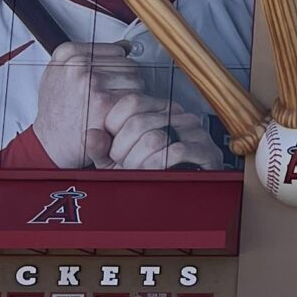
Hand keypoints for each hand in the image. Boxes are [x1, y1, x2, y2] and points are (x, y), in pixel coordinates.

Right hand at [32, 42, 145, 168]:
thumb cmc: (57, 111)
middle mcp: (79, 66)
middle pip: (128, 63)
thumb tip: (125, 45)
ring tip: (113, 105)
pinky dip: (134, 108)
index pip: (116, 49)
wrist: (50, 143)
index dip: (117, 70)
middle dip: (126, 81)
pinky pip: (136, 96)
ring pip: (136, 78)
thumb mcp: (59, 75)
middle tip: (111, 97)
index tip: (108, 80)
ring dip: (132, 93)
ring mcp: (92, 83)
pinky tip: (118, 115)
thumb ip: (88, 56)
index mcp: (68, 55)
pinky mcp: (105, 102)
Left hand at [100, 93, 224, 169]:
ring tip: (140, 169)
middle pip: (139, 122)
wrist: (180, 194)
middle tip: (125, 164)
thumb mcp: (116, 161)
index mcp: (156, 109)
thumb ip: (101, 148)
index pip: (131, 102)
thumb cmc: (149, 172)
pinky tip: (155, 172)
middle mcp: (177, 114)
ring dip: (140, 161)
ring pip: (155, 138)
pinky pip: (177, 151)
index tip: (114, 147)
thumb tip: (91, 134)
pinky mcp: (206, 149)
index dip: (114, 127)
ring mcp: (194, 130)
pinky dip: (159, 165)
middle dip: (123, 150)